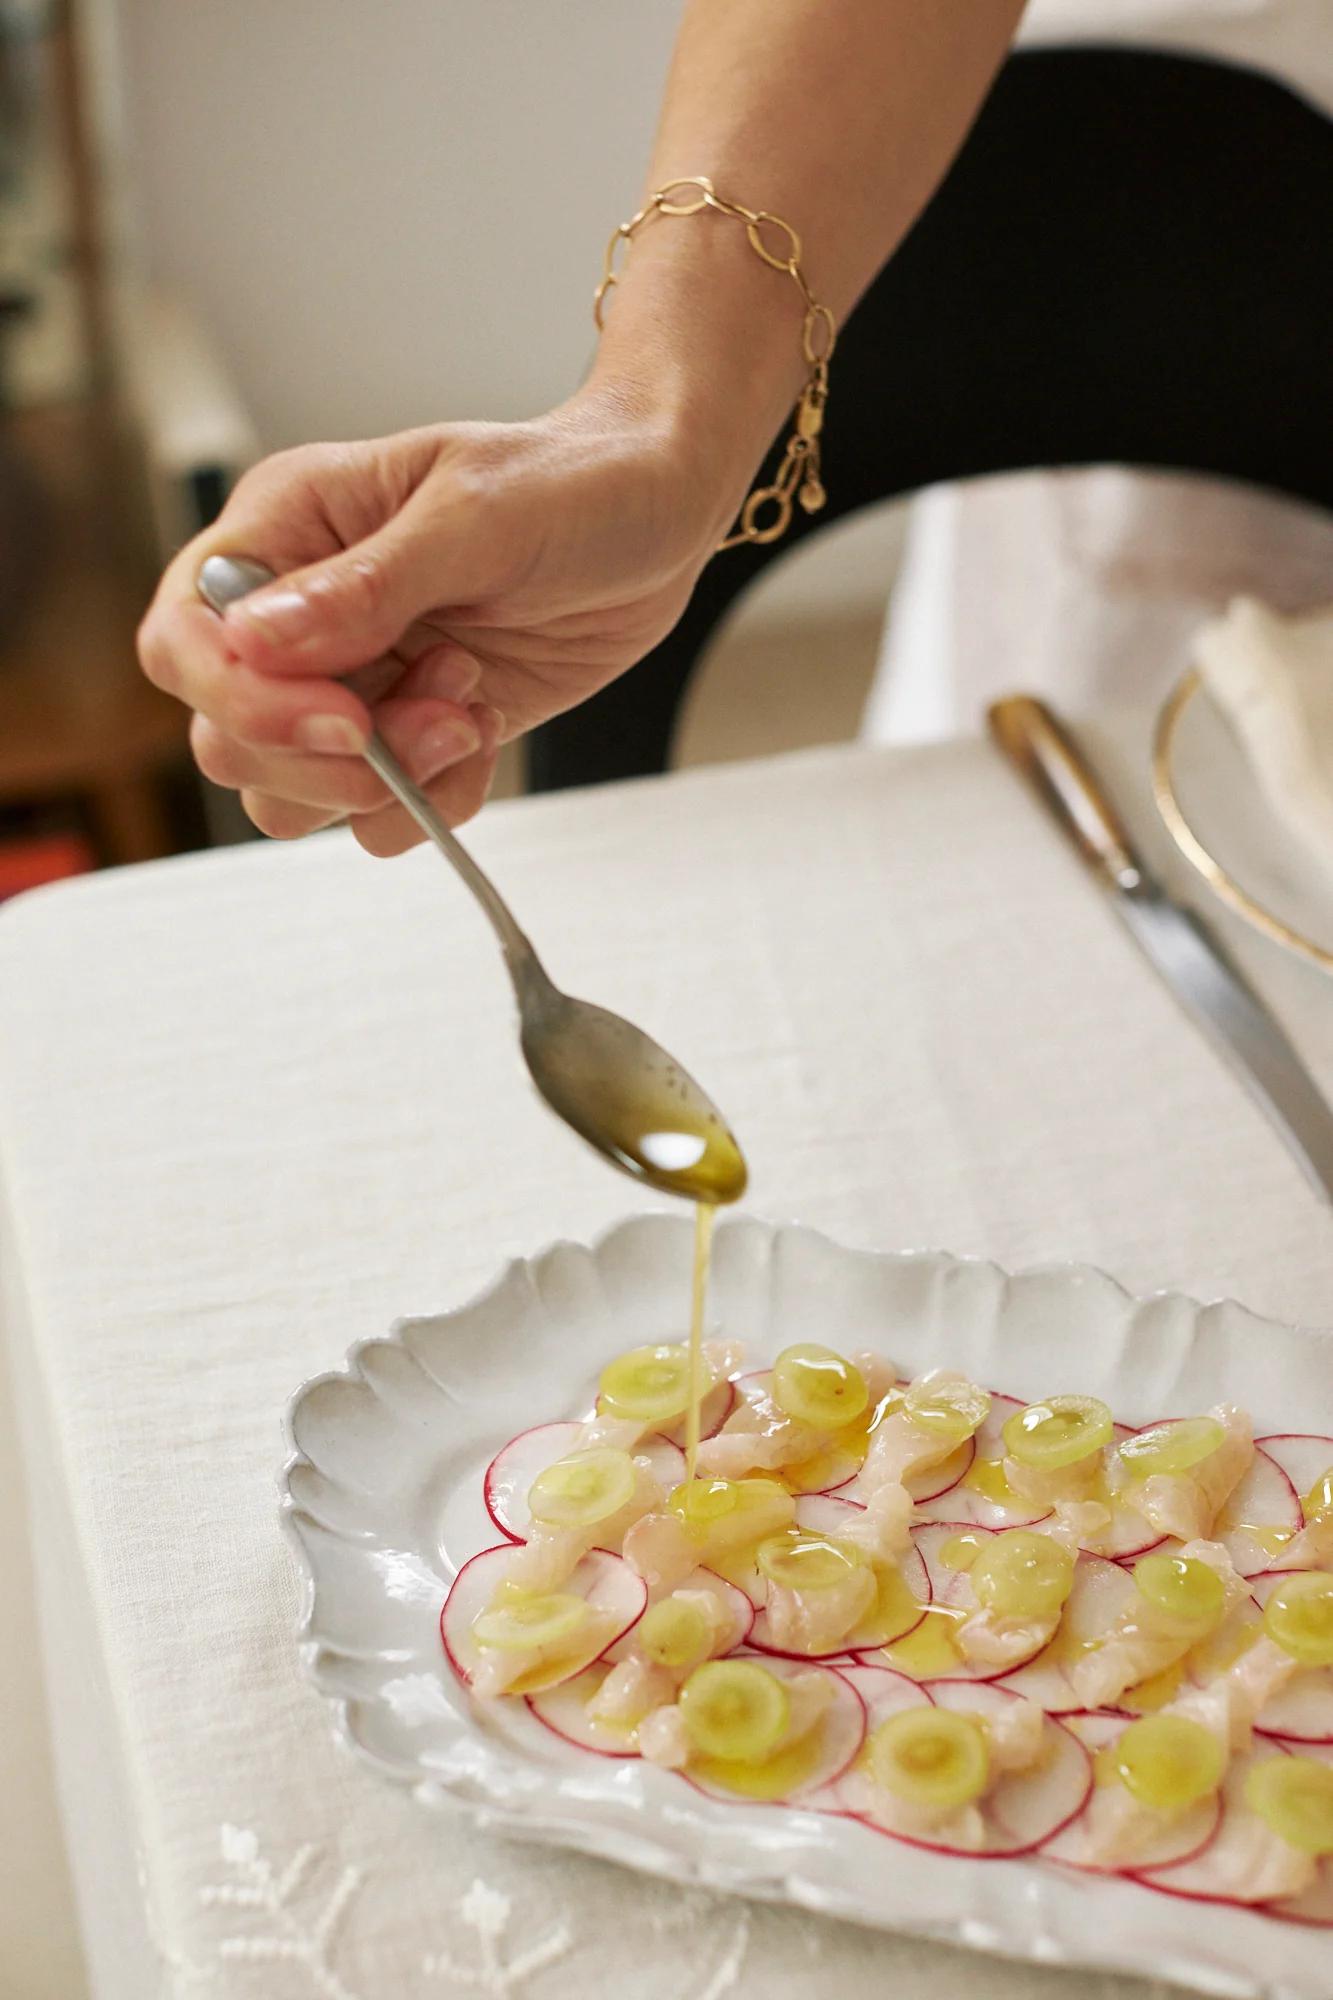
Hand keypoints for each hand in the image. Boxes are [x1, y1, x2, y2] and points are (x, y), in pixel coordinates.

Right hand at [138, 385, 729, 852]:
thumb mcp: (477, 515)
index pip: (186, 640)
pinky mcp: (413, 736)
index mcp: (284, 532)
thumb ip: (368, 587)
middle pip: (229, 739)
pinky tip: (485, 733)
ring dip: (386, 785)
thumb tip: (257, 641)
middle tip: (443, 712)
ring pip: (294, 794)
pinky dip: (434, 804)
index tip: (344, 719)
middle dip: (332, 758)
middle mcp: (300, 617)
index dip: (243, 699)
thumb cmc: (571, 482)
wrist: (660, 517)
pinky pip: (380, 818)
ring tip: (469, 711)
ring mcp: (353, 684)